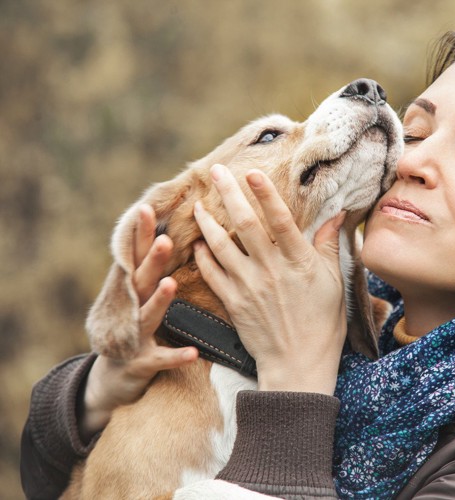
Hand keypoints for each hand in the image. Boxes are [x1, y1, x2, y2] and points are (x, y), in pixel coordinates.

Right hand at [79, 205, 197, 440]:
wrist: (111, 378)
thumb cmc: (131, 327)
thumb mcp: (137, 297)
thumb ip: (149, 270)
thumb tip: (168, 232)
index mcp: (132, 289)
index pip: (137, 257)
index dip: (142, 234)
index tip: (147, 207)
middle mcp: (129, 308)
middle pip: (141, 280)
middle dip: (152, 260)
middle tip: (166, 239)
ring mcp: (133, 335)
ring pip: (147, 315)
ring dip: (159, 300)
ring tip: (171, 284)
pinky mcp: (141, 363)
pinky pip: (161, 359)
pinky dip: (176, 356)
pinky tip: (193, 353)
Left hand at [193, 165, 346, 395]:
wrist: (298, 365)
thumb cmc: (323, 324)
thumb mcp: (335, 283)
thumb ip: (329, 246)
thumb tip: (338, 214)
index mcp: (299, 262)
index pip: (279, 220)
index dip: (265, 194)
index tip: (251, 171)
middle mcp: (270, 270)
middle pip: (244, 224)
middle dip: (228, 194)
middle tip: (216, 171)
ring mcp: (248, 286)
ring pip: (221, 246)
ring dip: (207, 222)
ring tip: (198, 204)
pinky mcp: (233, 303)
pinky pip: (211, 275)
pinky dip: (202, 257)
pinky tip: (197, 243)